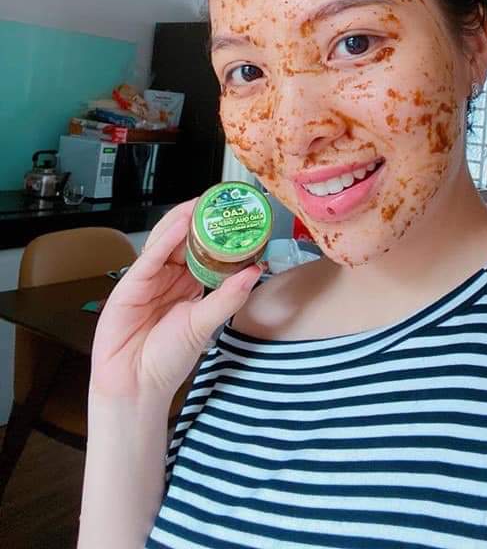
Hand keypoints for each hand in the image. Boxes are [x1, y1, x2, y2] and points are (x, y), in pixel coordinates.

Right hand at [89, 198, 261, 403]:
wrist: (136, 386)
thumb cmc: (167, 359)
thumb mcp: (204, 324)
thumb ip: (228, 297)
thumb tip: (256, 272)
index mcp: (187, 284)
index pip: (202, 249)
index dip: (216, 231)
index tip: (236, 214)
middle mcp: (168, 277)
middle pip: (183, 239)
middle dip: (199, 219)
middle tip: (218, 200)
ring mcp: (148, 279)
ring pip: (165, 242)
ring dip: (182, 221)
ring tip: (200, 204)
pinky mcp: (131, 286)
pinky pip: (150, 258)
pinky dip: (164, 241)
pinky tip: (179, 227)